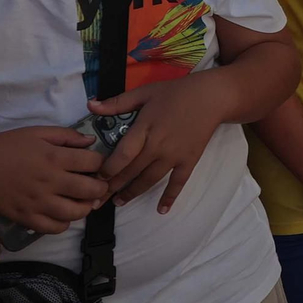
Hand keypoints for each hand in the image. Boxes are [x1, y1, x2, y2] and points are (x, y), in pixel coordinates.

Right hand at [0, 126, 107, 235]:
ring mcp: (39, 203)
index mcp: (54, 157)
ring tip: (82, 201)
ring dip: (85, 207)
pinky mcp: (27, 218)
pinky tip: (62, 213)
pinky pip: (55, 228)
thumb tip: (90, 141)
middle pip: (90, 191)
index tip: (96, 165)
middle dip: (100, 188)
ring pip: (76, 213)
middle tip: (97, 185)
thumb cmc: (5, 147)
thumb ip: (66, 136)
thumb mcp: (36, 132)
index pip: (93, 163)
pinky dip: (64, 223)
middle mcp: (50, 182)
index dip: (100, 163)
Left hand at [89, 75, 227, 212]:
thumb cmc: (176, 92)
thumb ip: (117, 102)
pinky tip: (161, 210)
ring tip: (119, 202)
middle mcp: (158, 146)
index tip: (95, 177)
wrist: (211, 97)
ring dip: (133, 193)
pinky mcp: (189, 161)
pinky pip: (178, 183)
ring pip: (149, 180)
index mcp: (145, 128)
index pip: (122, 155)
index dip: (107, 169)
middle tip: (97, 198)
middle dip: (113, 186)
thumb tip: (90, 105)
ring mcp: (174, 156)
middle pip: (131, 171)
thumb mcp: (145, 92)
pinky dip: (170, 197)